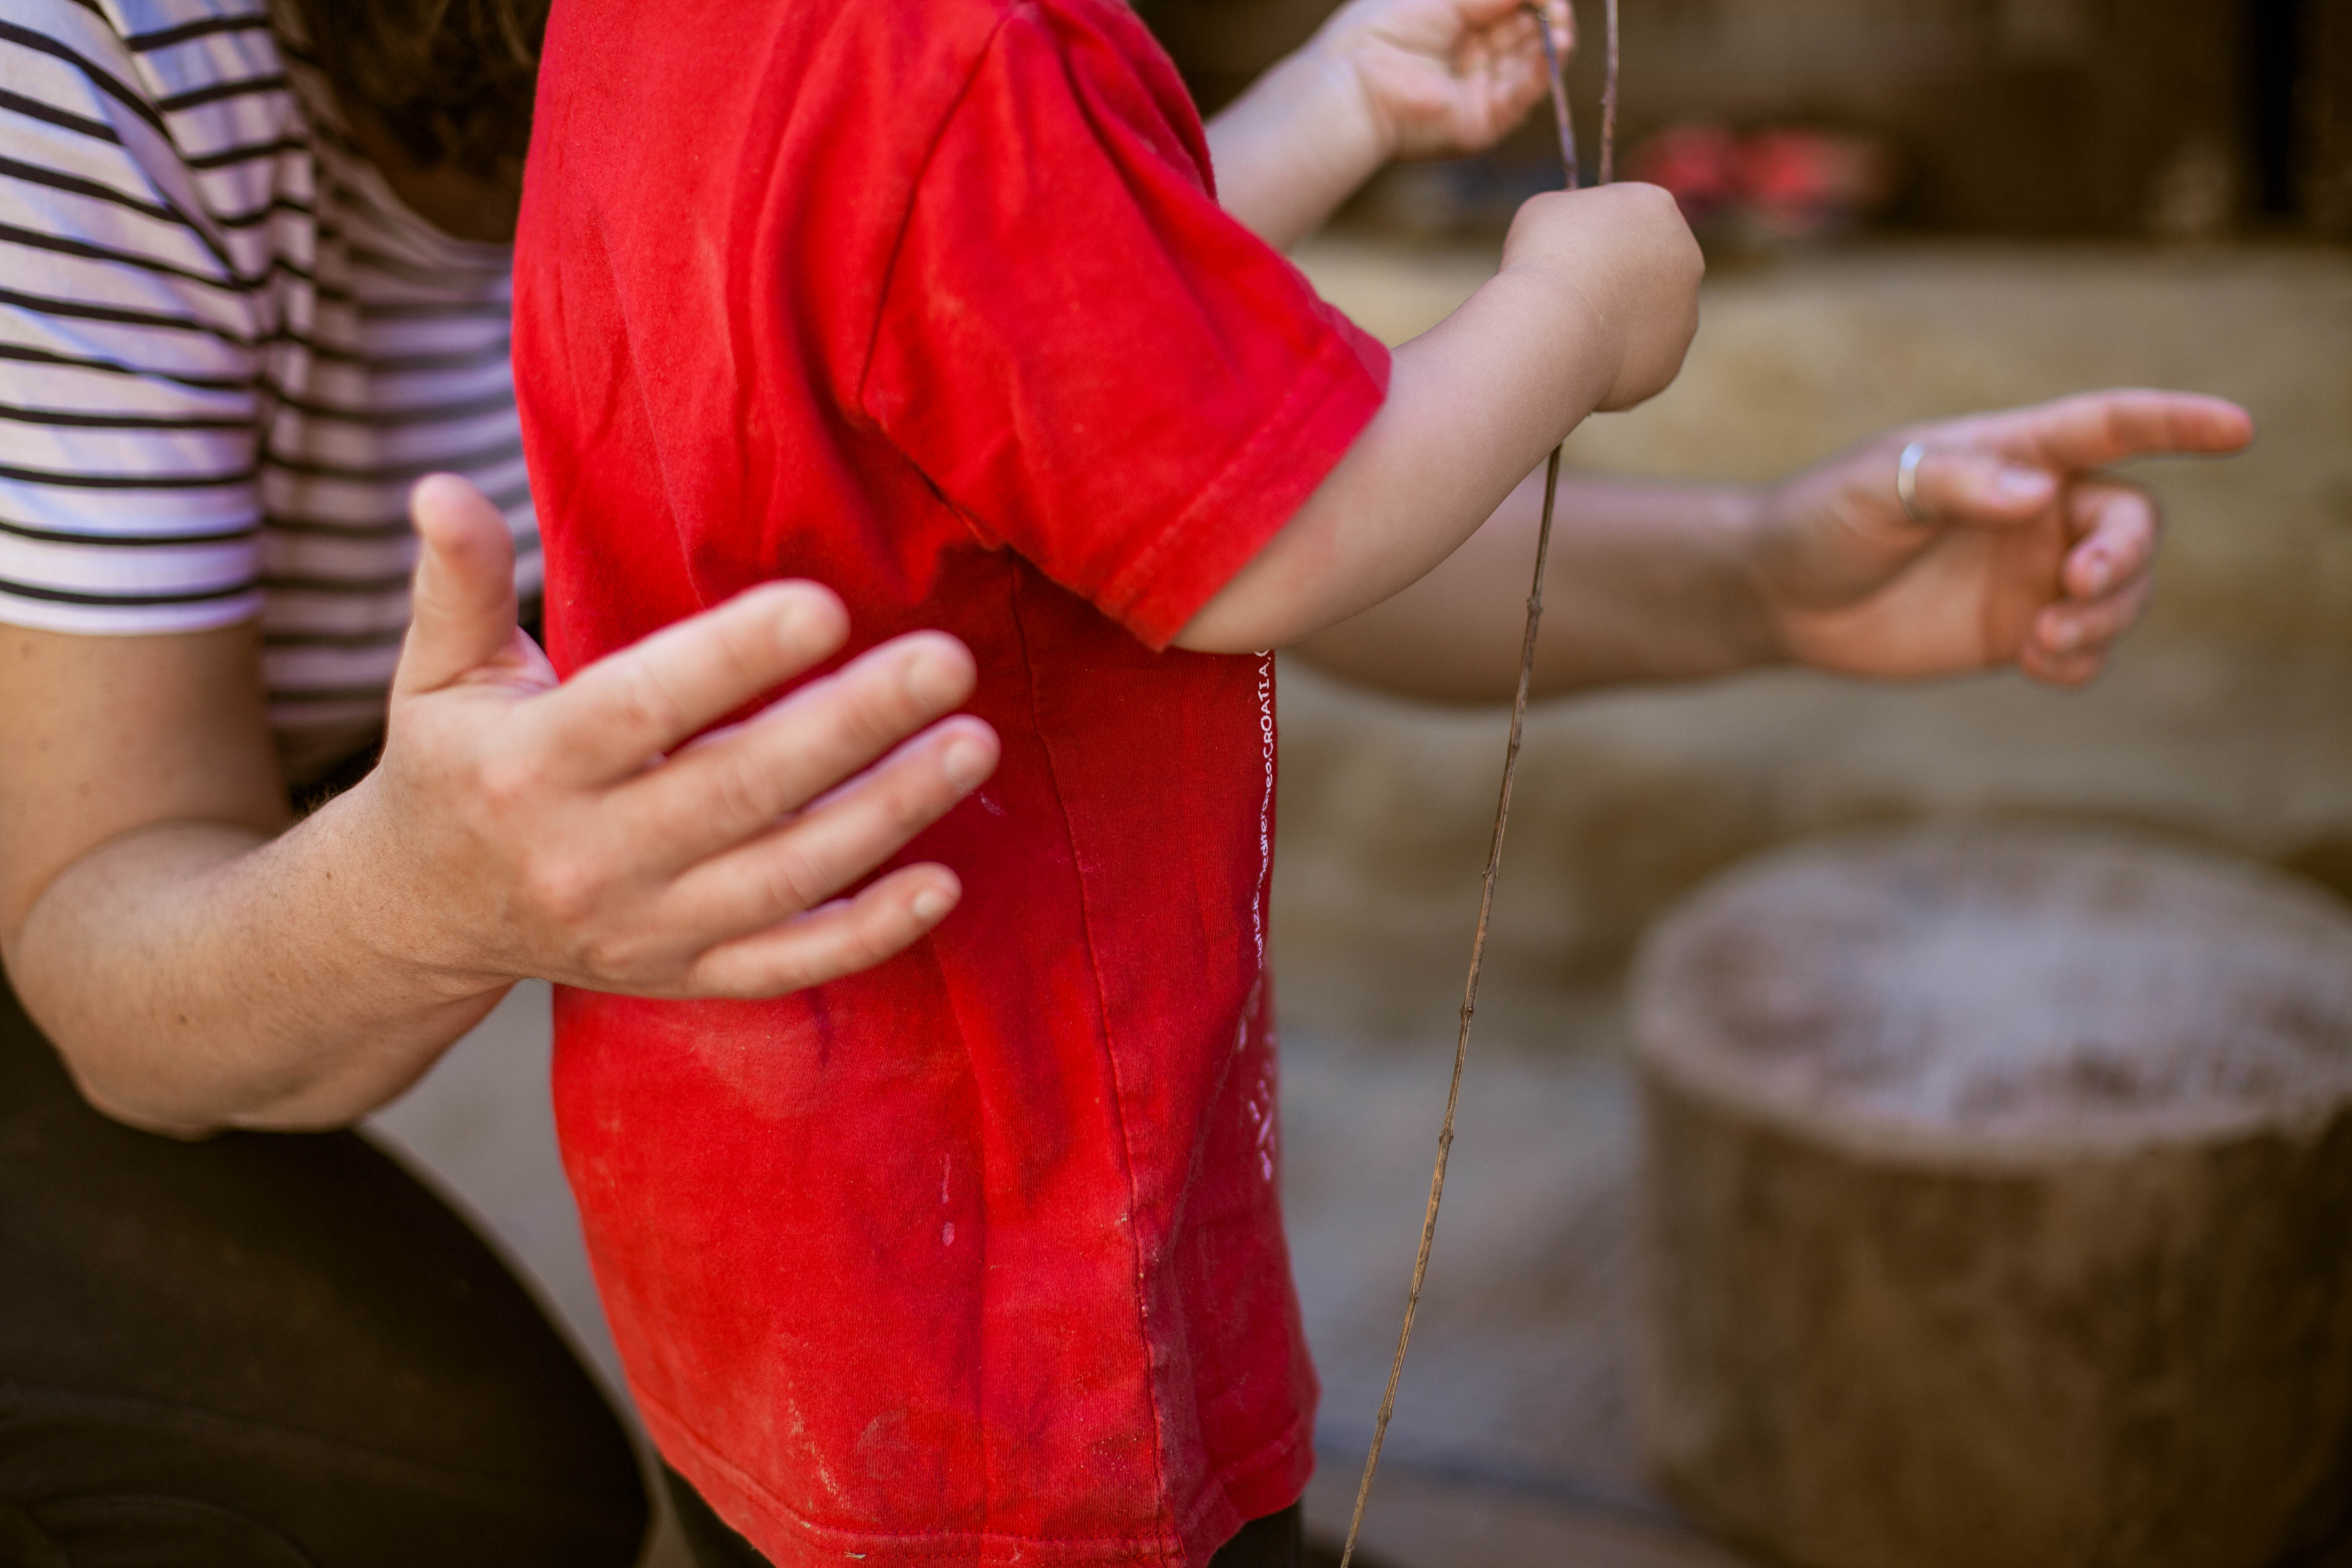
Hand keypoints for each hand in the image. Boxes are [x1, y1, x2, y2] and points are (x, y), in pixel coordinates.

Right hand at [355, 476, 1000, 999]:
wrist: (415, 919)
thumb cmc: (448, 768)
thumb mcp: (434, 673)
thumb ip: (457, 581)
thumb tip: (441, 486)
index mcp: (528, 768)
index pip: (642, 706)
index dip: (732, 659)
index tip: (823, 607)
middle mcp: (589, 857)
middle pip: (739, 790)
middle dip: (852, 725)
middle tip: (948, 661)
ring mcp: (644, 928)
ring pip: (785, 877)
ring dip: (887, 814)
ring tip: (971, 743)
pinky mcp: (684, 974)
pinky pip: (790, 964)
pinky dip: (870, 933)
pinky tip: (945, 883)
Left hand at [1319, 0, 1569, 160]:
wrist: (1357, 83)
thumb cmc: (1387, 29)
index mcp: (1458, 25)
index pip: (1513, 7)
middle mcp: (1471, 58)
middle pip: (1528, 34)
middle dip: (1548, 17)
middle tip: (1555, 8)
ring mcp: (1479, 92)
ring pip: (1532, 64)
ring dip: (1551, 44)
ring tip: (1559, 29)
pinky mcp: (1482, 123)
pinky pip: (1522, 97)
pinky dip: (1542, 73)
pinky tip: (1554, 50)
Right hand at [1502, 180, 1702, 411]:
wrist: (1551, 330)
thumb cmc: (1541, 261)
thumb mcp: (1546, 212)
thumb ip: (1574, 214)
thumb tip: (1576, 232)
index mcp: (1656, 208)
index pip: (1628, 218)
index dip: (1593, 235)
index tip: (1566, 251)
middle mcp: (1686, 258)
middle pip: (1647, 267)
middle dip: (1617, 278)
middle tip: (1574, 294)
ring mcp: (1685, 314)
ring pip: (1647, 317)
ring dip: (1618, 321)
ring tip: (1575, 331)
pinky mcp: (1670, 362)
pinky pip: (1639, 360)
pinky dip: (1615, 361)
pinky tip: (1583, 359)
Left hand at [1750, 391, 2254, 684]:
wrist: (1781, 596)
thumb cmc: (1823, 521)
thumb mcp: (1877, 490)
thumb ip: (1956, 484)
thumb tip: (2037, 495)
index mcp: (2013, 454)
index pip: (2110, 427)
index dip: (2176, 423)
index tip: (2237, 428)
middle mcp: (2038, 510)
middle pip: (2131, 526)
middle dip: (2123, 560)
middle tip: (2075, 588)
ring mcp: (2032, 574)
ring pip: (2120, 594)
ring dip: (2103, 619)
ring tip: (2045, 642)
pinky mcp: (2016, 632)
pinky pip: (2083, 650)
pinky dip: (2080, 661)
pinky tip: (2039, 664)